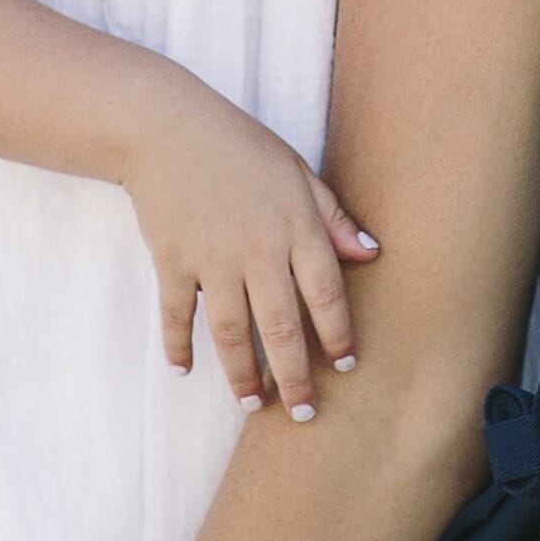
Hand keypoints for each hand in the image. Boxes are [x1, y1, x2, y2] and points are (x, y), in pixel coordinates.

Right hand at [122, 95, 375, 417]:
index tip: (346, 366)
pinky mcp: (172, 261)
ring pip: (232, 332)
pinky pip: (178, 314)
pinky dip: (178, 345)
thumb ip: (333, 216)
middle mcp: (258, 250)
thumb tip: (372, 254)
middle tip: (305, 413)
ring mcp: (213, 259)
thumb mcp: (298, 172)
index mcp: (297, 227)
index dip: (338, 334)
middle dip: (295, 376)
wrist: (167, 127)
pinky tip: (185, 370)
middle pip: (282, 327)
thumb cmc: (240, 147)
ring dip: (242, 373)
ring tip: (253, 404)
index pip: (326, 293)